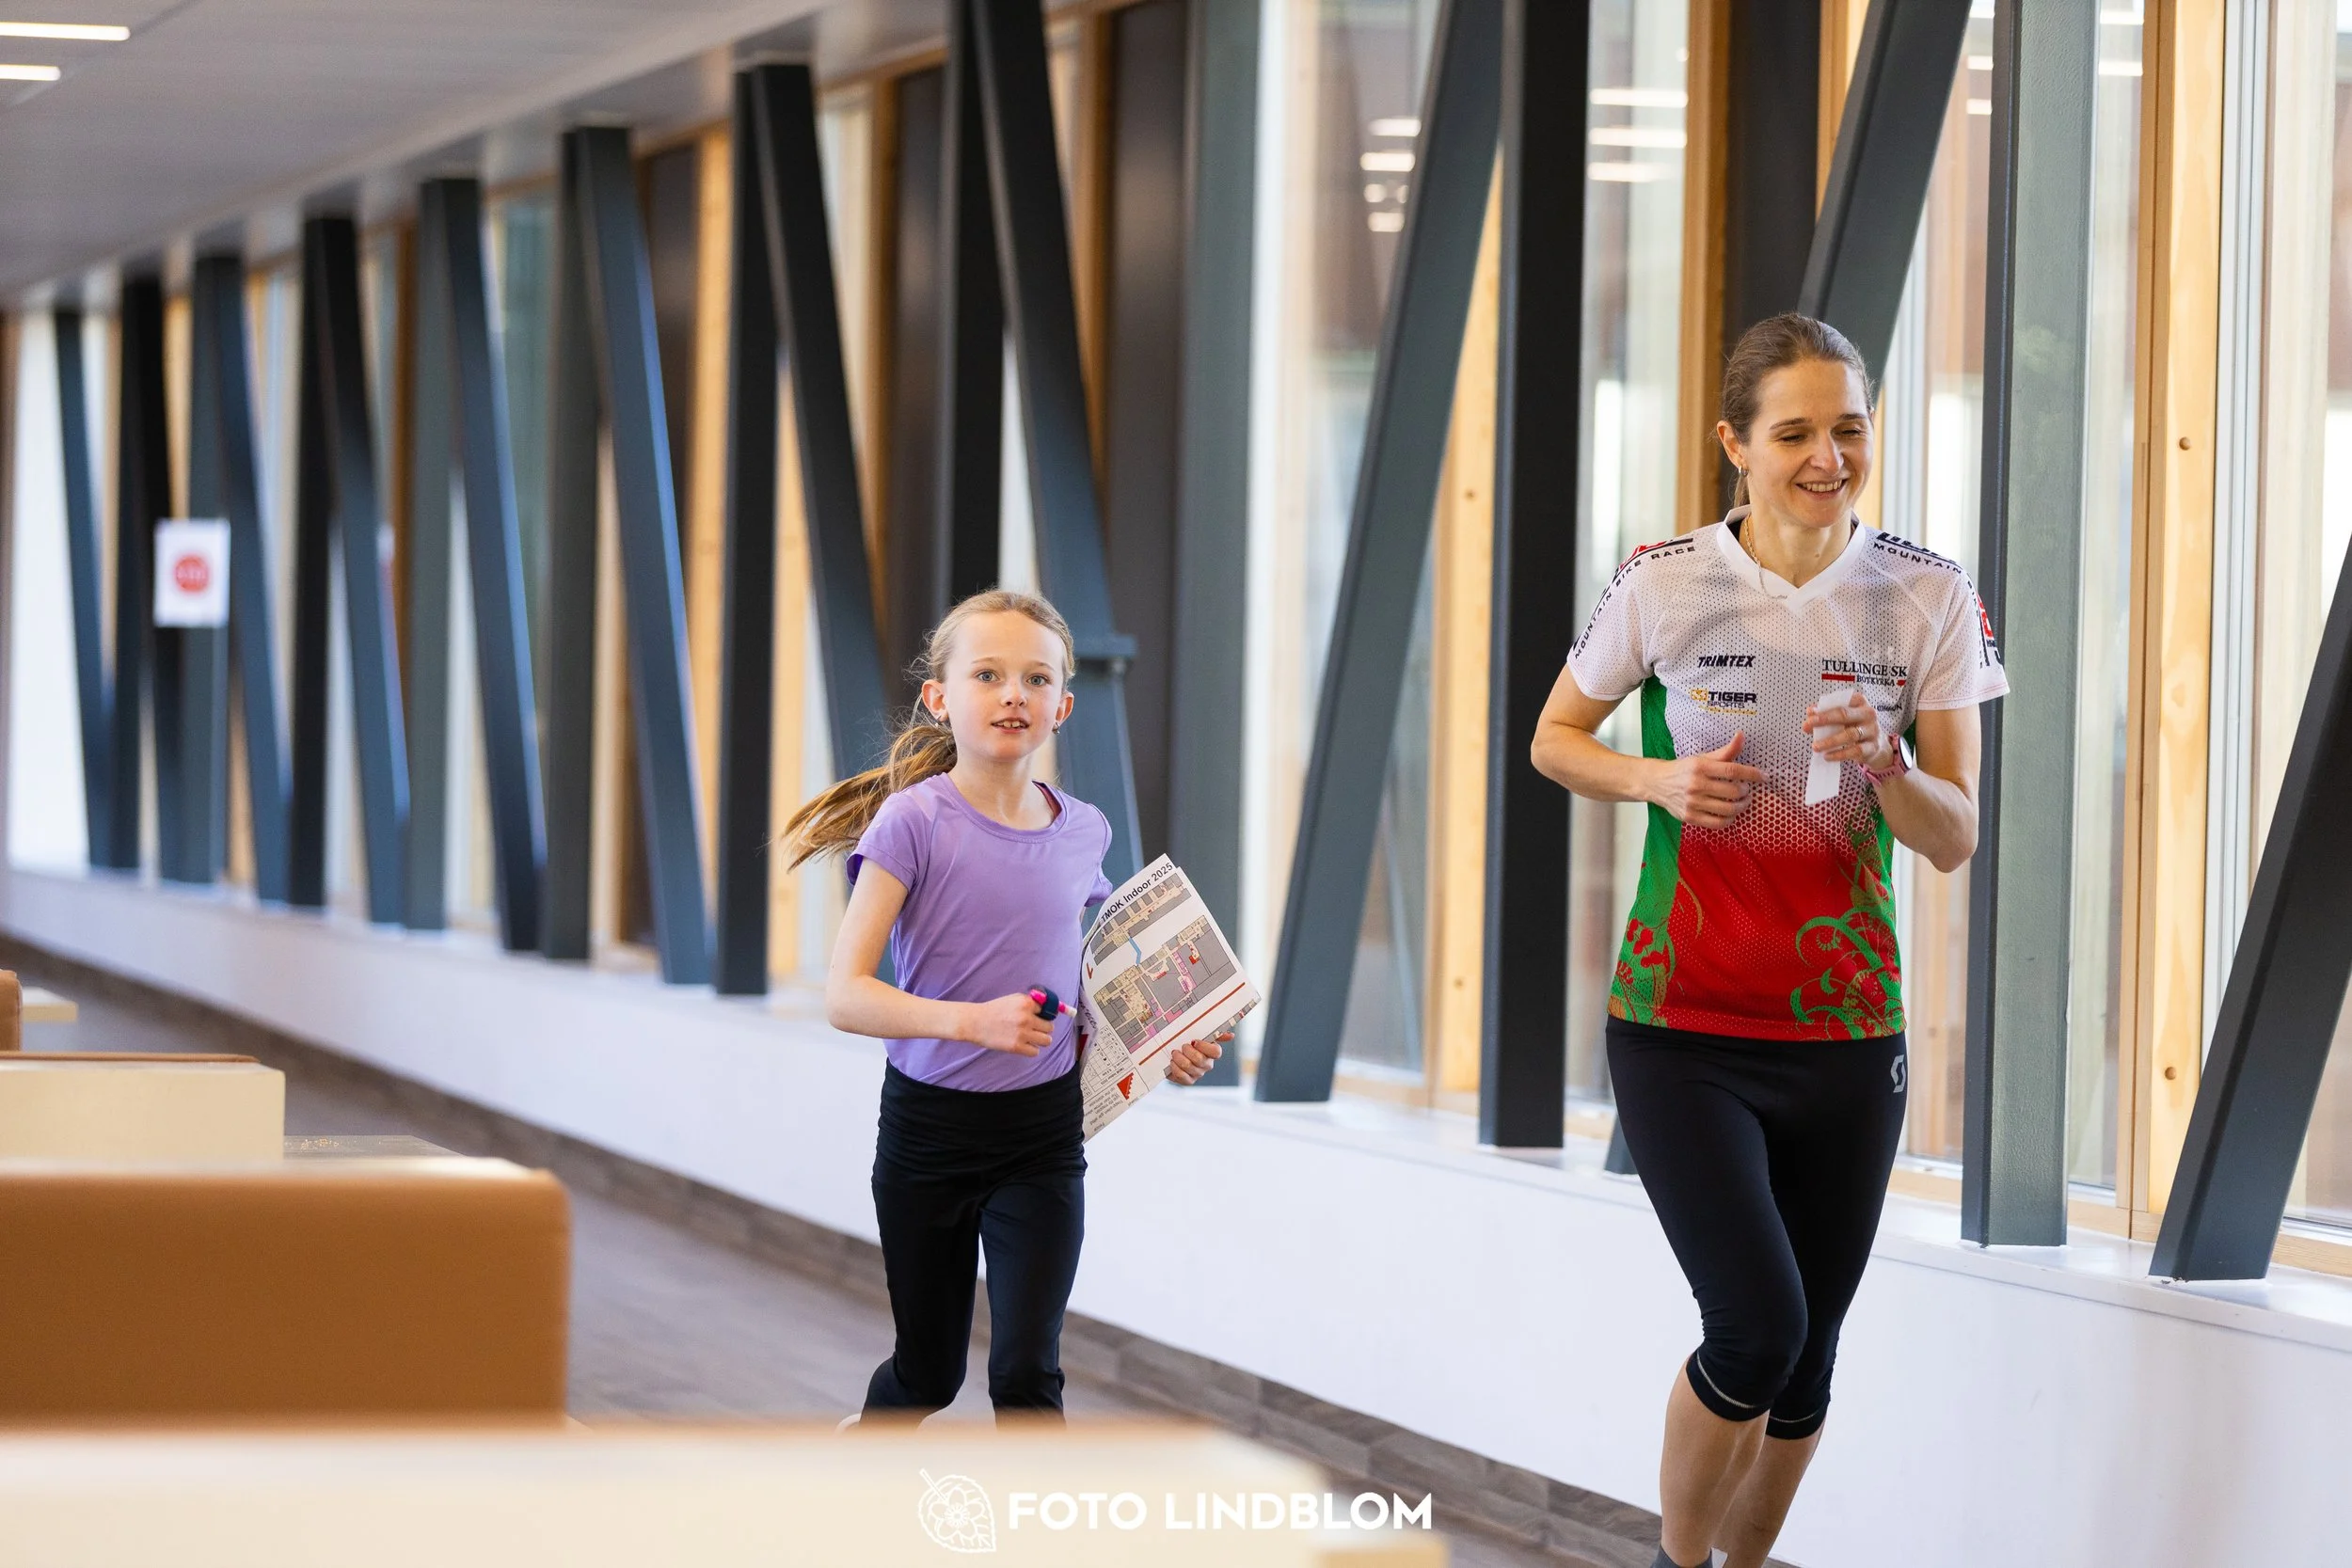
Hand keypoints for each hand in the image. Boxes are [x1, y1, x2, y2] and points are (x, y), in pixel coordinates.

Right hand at [962, 994, 1054, 1055]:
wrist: (975, 1022)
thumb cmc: (994, 1010)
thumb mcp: (1013, 999)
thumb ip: (1030, 1003)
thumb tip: (1047, 1010)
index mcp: (1026, 1003)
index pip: (1047, 1012)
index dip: (1041, 1016)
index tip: (1036, 1018)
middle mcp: (1026, 1017)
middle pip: (1050, 1027)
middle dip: (1043, 1029)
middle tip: (1034, 1029)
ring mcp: (1022, 1033)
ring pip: (1047, 1040)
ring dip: (1041, 1040)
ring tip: (1032, 1038)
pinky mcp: (1016, 1047)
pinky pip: (1035, 1052)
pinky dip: (1031, 1049)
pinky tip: (1024, 1045)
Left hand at [1164, 1031, 1230, 1085]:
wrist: (1172, 1053)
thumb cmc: (1188, 1042)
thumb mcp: (1199, 1034)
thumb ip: (1215, 1034)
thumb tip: (1231, 1036)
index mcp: (1212, 1052)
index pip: (1216, 1052)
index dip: (1205, 1047)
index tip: (1194, 1041)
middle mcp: (1207, 1064)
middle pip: (1200, 1060)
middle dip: (1187, 1051)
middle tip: (1182, 1046)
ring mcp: (1198, 1073)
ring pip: (1188, 1066)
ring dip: (1178, 1058)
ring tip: (1174, 1053)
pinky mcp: (1188, 1081)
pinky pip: (1182, 1075)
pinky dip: (1175, 1067)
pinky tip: (1172, 1062)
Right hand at [1646, 733, 1762, 828]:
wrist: (1657, 783)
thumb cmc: (1683, 769)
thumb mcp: (1702, 758)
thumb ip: (1725, 751)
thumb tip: (1742, 736)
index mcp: (1700, 767)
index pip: (1733, 771)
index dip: (1752, 774)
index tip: (1765, 776)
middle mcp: (1695, 785)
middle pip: (1733, 791)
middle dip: (1746, 791)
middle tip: (1747, 789)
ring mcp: (1692, 803)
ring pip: (1728, 809)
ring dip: (1742, 806)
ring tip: (1743, 801)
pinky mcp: (1689, 817)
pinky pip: (1717, 823)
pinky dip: (1729, 819)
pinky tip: (1731, 813)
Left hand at [1804, 691, 1893, 770]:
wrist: (1876, 745)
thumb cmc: (1854, 727)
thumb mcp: (1842, 718)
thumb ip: (1826, 714)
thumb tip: (1810, 712)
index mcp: (1859, 702)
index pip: (1841, 702)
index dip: (1824, 708)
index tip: (1808, 716)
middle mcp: (1868, 713)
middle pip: (1845, 714)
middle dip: (1824, 720)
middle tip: (1806, 726)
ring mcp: (1872, 730)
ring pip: (1850, 735)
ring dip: (1830, 741)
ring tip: (1815, 746)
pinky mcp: (1873, 747)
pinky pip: (1855, 750)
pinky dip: (1839, 754)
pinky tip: (1827, 756)